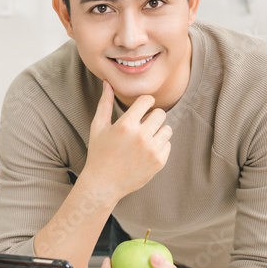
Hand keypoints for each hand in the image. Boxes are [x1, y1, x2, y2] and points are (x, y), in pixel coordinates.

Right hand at [82, 81, 171, 201]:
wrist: (104, 184)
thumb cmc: (99, 153)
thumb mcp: (98, 127)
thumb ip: (105, 104)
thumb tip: (108, 83)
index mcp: (125, 125)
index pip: (147, 100)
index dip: (145, 102)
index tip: (141, 108)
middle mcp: (141, 137)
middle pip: (160, 113)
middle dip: (152, 116)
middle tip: (142, 125)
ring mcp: (151, 150)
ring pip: (167, 129)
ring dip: (158, 131)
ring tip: (145, 138)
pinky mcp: (159, 162)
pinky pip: (168, 144)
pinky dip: (160, 146)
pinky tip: (146, 151)